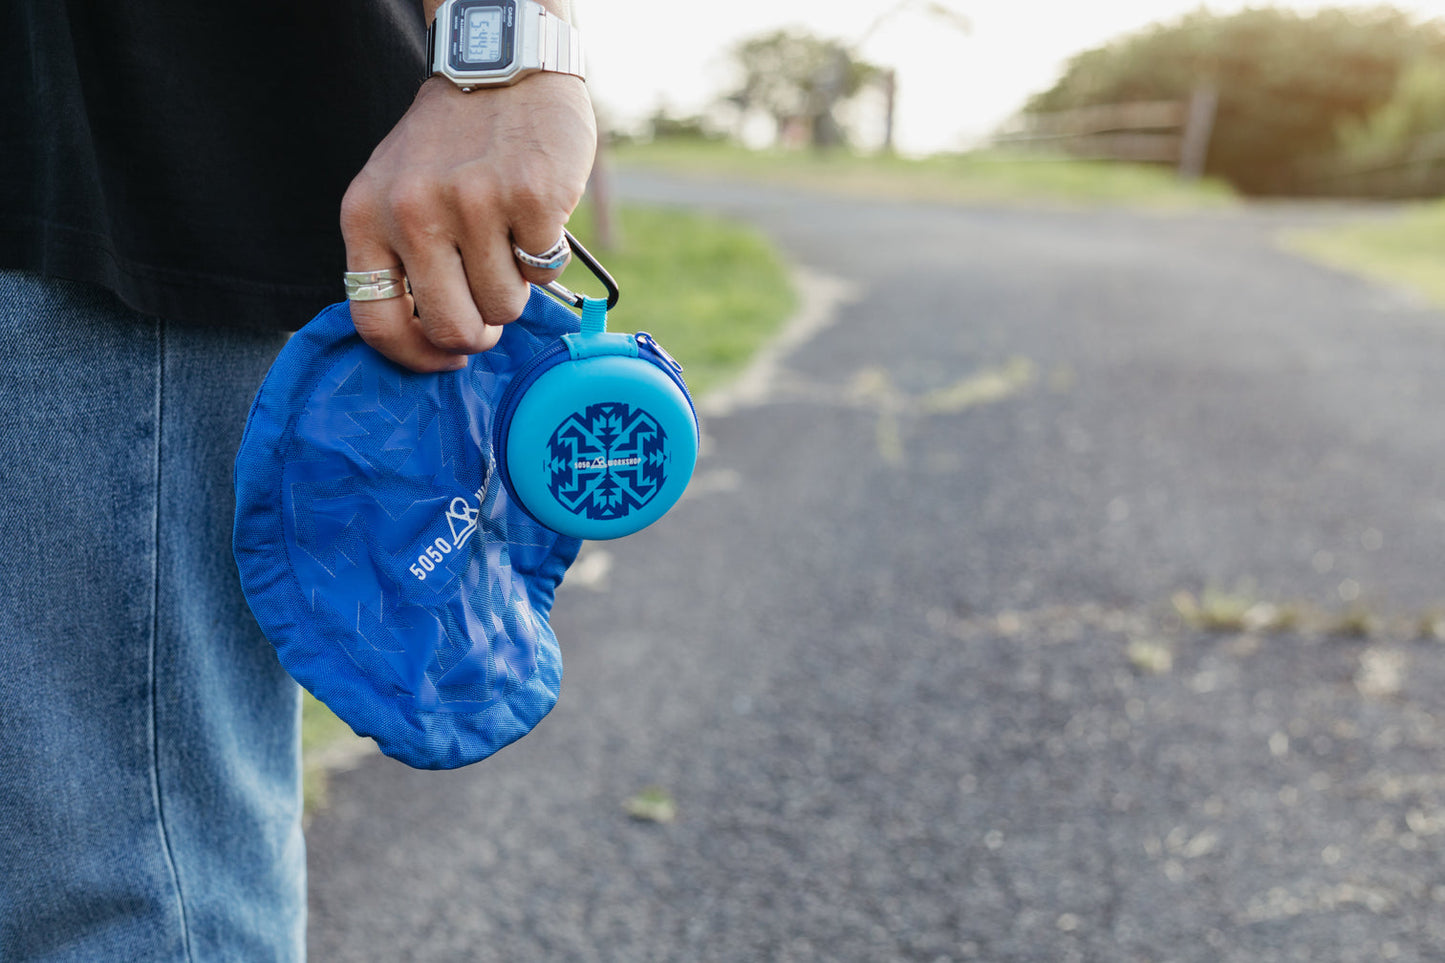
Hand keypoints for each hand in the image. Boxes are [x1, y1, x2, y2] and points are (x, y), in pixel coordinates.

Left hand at [340, 73, 596, 370]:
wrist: (503, 66)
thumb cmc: (451, 142)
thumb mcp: (395, 190)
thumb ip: (398, 258)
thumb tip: (432, 344)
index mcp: (366, 215)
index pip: (375, 323)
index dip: (416, 358)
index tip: (445, 359)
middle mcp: (412, 211)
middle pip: (450, 329)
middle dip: (478, 333)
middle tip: (490, 310)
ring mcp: (472, 204)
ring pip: (504, 306)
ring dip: (515, 287)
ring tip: (508, 240)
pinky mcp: (529, 197)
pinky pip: (544, 271)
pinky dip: (545, 253)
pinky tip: (533, 213)